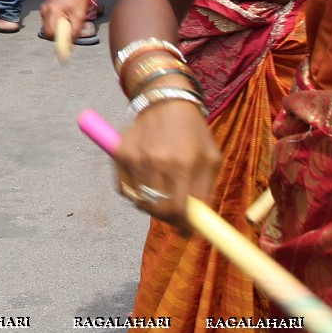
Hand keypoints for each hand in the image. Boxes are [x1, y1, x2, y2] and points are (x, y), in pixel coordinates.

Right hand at [38, 0, 92, 49]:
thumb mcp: (80, 16)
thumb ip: (74, 32)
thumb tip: (69, 46)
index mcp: (52, 12)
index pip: (50, 34)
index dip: (58, 41)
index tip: (67, 43)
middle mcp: (44, 11)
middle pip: (48, 32)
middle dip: (58, 35)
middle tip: (70, 31)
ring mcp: (43, 9)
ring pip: (48, 27)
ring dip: (57, 29)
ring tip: (68, 22)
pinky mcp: (45, 8)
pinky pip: (48, 21)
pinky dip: (56, 24)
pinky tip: (64, 18)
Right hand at [114, 99, 220, 231]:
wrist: (164, 100)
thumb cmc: (193, 131)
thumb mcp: (211, 157)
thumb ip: (206, 190)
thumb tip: (198, 222)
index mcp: (184, 163)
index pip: (180, 209)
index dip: (184, 226)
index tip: (187, 232)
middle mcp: (157, 161)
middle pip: (158, 210)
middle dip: (168, 219)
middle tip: (175, 215)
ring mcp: (136, 158)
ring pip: (140, 202)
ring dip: (151, 205)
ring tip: (161, 193)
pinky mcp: (120, 154)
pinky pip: (124, 190)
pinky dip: (134, 193)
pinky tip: (145, 181)